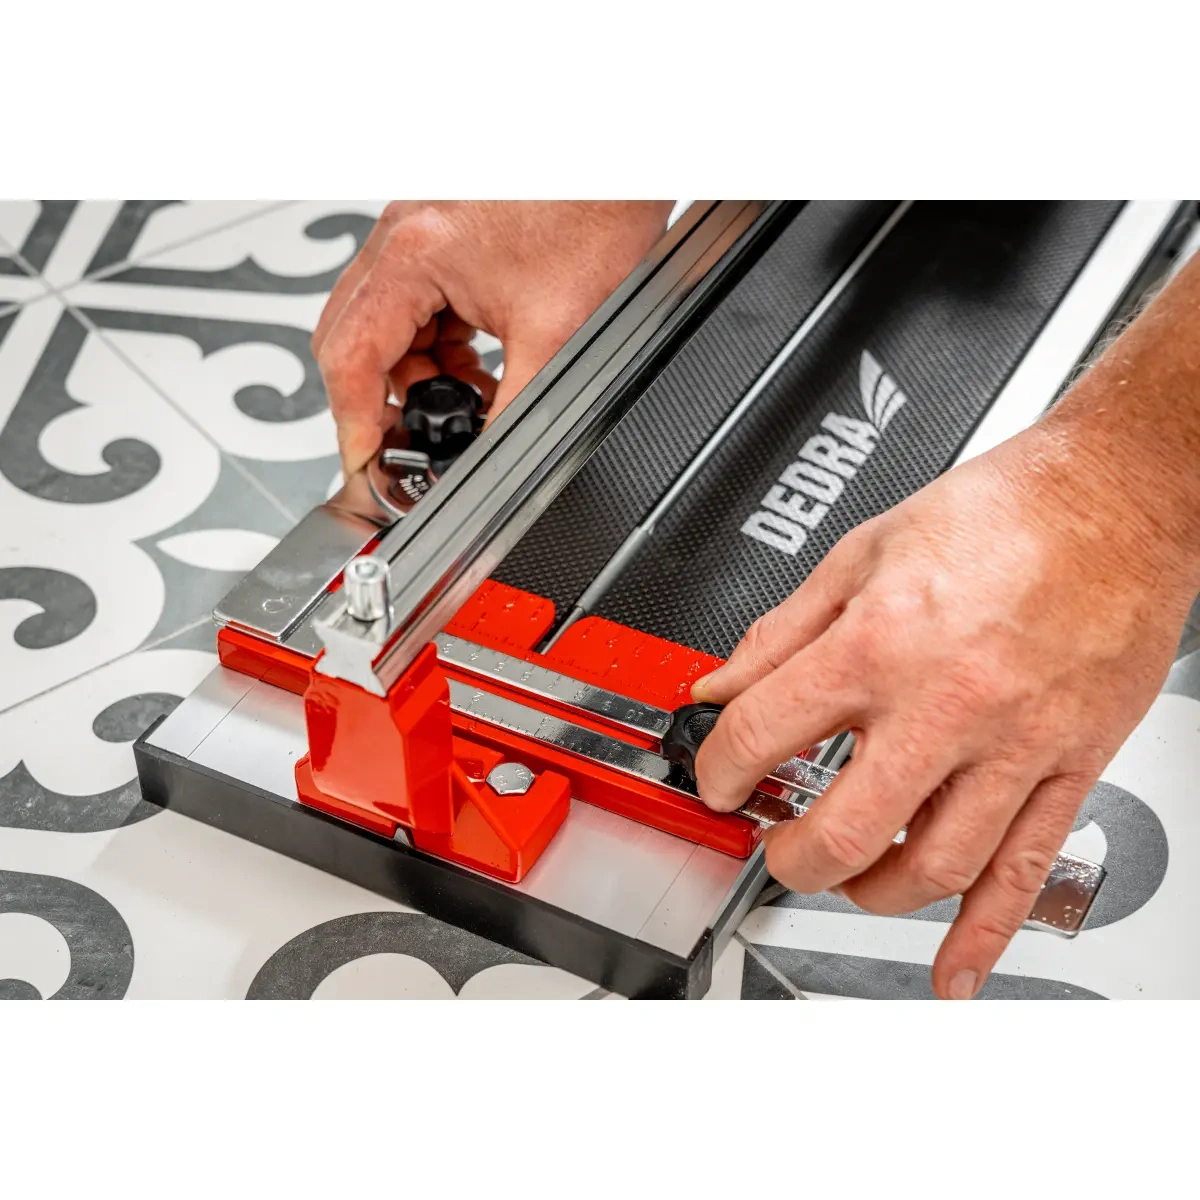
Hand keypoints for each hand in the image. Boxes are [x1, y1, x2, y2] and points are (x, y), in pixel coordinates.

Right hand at [313, 201, 673, 475]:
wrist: (620, 171)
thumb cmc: (593, 214)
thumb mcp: (553, 333)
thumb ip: (514, 407)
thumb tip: (491, 455)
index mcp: (415, 253)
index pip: (351, 354)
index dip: (355, 418)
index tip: (368, 456)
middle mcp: (404, 235)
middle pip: (352, 339)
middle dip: (380, 398)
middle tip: (410, 440)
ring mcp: (419, 234)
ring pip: (385, 327)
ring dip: (418, 373)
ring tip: (466, 401)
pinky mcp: (442, 240)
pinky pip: (416, 308)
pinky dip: (438, 347)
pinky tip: (475, 368)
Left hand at [691, 418, 1197, 997]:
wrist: (1115, 498)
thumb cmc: (1001, 512)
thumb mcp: (862, 551)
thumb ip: (783, 630)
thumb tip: (722, 683)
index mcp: (880, 641)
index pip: (765, 733)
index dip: (717, 767)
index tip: (715, 779)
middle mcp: (945, 703)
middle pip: (843, 828)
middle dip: (788, 857)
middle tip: (773, 848)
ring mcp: (1015, 744)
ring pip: (932, 867)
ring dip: (869, 893)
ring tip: (843, 878)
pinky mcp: (1072, 766)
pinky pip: (1025, 870)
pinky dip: (983, 933)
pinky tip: (952, 970)